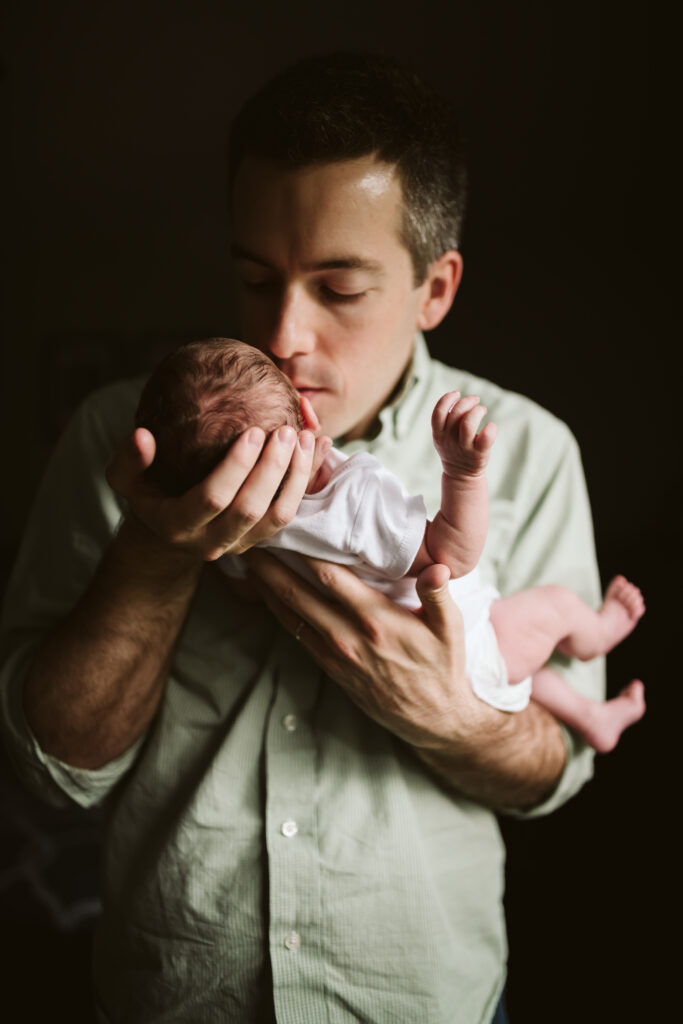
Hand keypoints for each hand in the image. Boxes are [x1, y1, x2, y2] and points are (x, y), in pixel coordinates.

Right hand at [106, 425, 329, 560]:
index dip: (236, 467)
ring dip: (296, 477)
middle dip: (272, 469)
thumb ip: (128, 460)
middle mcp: (211, 541)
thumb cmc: (150, 494)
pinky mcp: (262, 538)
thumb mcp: (125, 480)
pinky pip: (291, 514)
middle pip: (251, 510)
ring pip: (277, 516)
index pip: (213, 498)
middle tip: (286, 431)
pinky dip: (307, 481)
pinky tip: (317, 446)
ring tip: (305, 437)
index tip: (253, 430)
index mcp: (178, 524)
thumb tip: (142, 436)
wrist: (170, 532)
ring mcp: (241, 544)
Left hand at [245, 550, 486, 748]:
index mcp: (375, 619)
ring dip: (266, 588)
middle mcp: (348, 635)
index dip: (303, 550)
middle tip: (248, 539)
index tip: (287, 526)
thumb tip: (438, 567)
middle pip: (297, 592)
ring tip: (248, 562)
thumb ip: (438, 595)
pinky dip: (278, 611)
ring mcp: (335, 654)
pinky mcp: (331, 668)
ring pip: (290, 614)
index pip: (329, 577)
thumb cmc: (442, 666)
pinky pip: (296, 634)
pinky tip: (266, 595)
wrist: (433, 718)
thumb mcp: (451, 628)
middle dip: (270, 565)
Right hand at [431, 391, 496, 477]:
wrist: (461, 475)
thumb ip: (446, 420)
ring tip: (482, 410)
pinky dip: (491, 428)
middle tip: (476, 400)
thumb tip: (460, 398)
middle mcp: (449, 440)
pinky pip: (485, 438)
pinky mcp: (478, 454)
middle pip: (456, 414)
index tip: (457, 393)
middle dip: (467, 401)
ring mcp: (464, 448)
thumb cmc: (454, 448)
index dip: (447, 399)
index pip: (438, 413)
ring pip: (468, 424)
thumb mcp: (443, 436)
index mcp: (438, 434)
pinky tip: (491, 427)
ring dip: (477, 411)